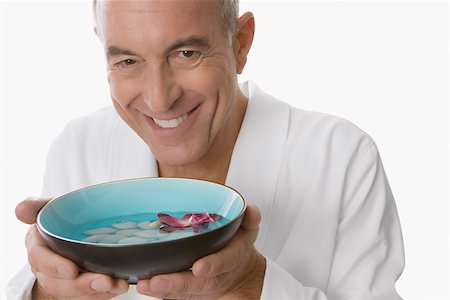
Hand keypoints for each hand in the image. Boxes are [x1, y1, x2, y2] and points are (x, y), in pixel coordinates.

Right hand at [16, 197, 128, 298]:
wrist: (74, 227)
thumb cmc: (61, 216)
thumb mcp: (50, 207)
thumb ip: (36, 206)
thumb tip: (20, 209)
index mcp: (38, 246)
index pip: (40, 259)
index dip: (53, 266)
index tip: (71, 269)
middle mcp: (47, 268)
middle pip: (58, 284)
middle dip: (81, 285)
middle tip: (104, 281)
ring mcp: (63, 280)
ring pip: (74, 294)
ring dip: (96, 292)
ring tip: (117, 285)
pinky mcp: (79, 286)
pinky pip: (89, 296)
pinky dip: (105, 293)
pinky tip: (119, 286)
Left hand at [136, 204, 265, 298]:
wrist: (240, 273)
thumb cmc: (237, 246)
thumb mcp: (248, 229)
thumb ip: (249, 219)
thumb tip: (250, 211)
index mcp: (233, 257)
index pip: (225, 261)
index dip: (213, 264)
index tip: (199, 268)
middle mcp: (217, 276)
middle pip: (198, 283)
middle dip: (177, 283)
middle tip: (156, 281)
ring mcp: (203, 287)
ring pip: (183, 292)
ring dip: (163, 290)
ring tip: (144, 285)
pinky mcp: (190, 292)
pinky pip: (176, 295)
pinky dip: (160, 292)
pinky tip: (144, 286)